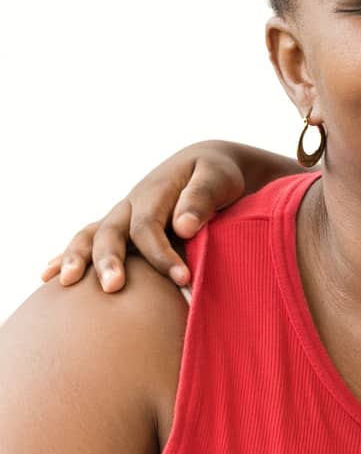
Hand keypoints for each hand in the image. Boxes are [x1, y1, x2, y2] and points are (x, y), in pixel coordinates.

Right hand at [41, 144, 250, 292]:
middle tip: (113, 288)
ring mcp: (123, 215)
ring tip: (65, 282)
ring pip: (91, 235)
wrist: (206, 164)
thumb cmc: (217, 174)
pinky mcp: (122, 226)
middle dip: (109, 260)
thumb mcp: (218, 178)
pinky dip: (68, 255)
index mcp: (155, 192)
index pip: (148, 227)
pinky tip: (49, 276)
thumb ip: (202, 198)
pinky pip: (90, 239)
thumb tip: (183, 227)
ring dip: (76, 257)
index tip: (184, 278)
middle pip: (111, 232)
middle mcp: (131, 203)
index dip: (162, 255)